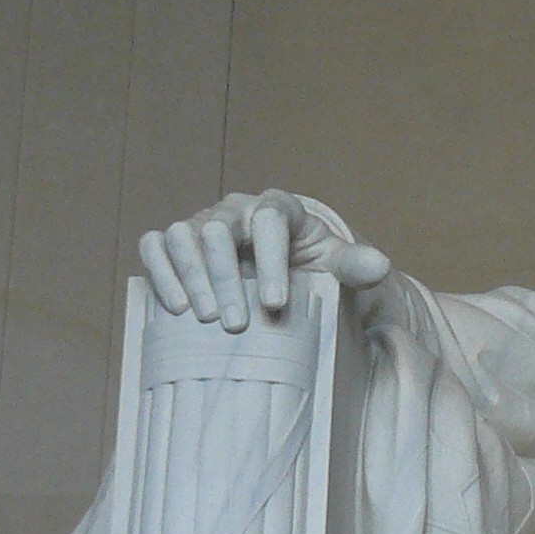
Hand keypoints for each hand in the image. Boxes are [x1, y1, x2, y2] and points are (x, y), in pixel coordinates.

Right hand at [139, 190, 392, 331]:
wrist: (282, 273)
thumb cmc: (310, 267)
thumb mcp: (337, 266)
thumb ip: (355, 265)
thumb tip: (380, 265)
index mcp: (278, 208)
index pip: (269, 220)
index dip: (271, 260)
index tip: (277, 304)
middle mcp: (235, 210)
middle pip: (218, 230)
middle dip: (225, 278)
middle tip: (237, 325)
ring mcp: (202, 224)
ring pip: (183, 236)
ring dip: (192, 278)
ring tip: (205, 319)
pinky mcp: (176, 244)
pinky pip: (155, 245)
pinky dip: (161, 271)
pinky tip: (175, 306)